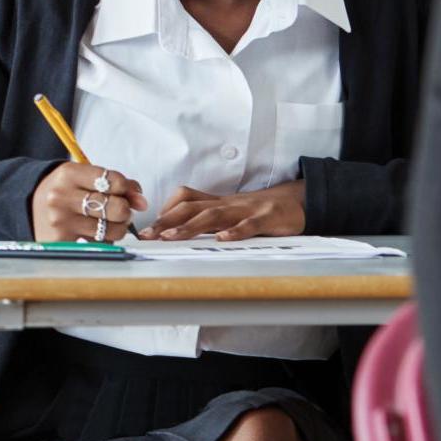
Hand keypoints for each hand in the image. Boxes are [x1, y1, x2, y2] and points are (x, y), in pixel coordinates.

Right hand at [30, 162, 146, 241]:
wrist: (27, 204)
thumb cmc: (64, 189)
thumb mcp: (83, 176)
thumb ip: (114, 183)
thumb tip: (141, 202)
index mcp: (68, 174)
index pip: (114, 181)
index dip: (129, 189)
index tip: (129, 194)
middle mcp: (62, 196)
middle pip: (116, 207)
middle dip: (125, 210)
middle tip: (119, 210)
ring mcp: (60, 221)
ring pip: (111, 230)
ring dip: (118, 228)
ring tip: (108, 222)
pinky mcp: (60, 240)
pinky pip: (98, 245)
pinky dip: (103, 240)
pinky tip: (94, 233)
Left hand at [139, 180, 305, 241]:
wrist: (294, 202)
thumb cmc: (256, 210)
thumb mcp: (228, 211)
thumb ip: (204, 217)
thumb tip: (173, 229)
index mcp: (216, 202)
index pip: (184, 201)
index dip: (164, 212)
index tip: (145, 230)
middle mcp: (226, 204)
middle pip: (192, 208)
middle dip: (167, 221)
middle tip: (148, 236)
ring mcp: (246, 210)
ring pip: (214, 215)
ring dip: (191, 226)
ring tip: (172, 236)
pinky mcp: (267, 218)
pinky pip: (249, 225)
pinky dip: (236, 232)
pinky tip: (223, 239)